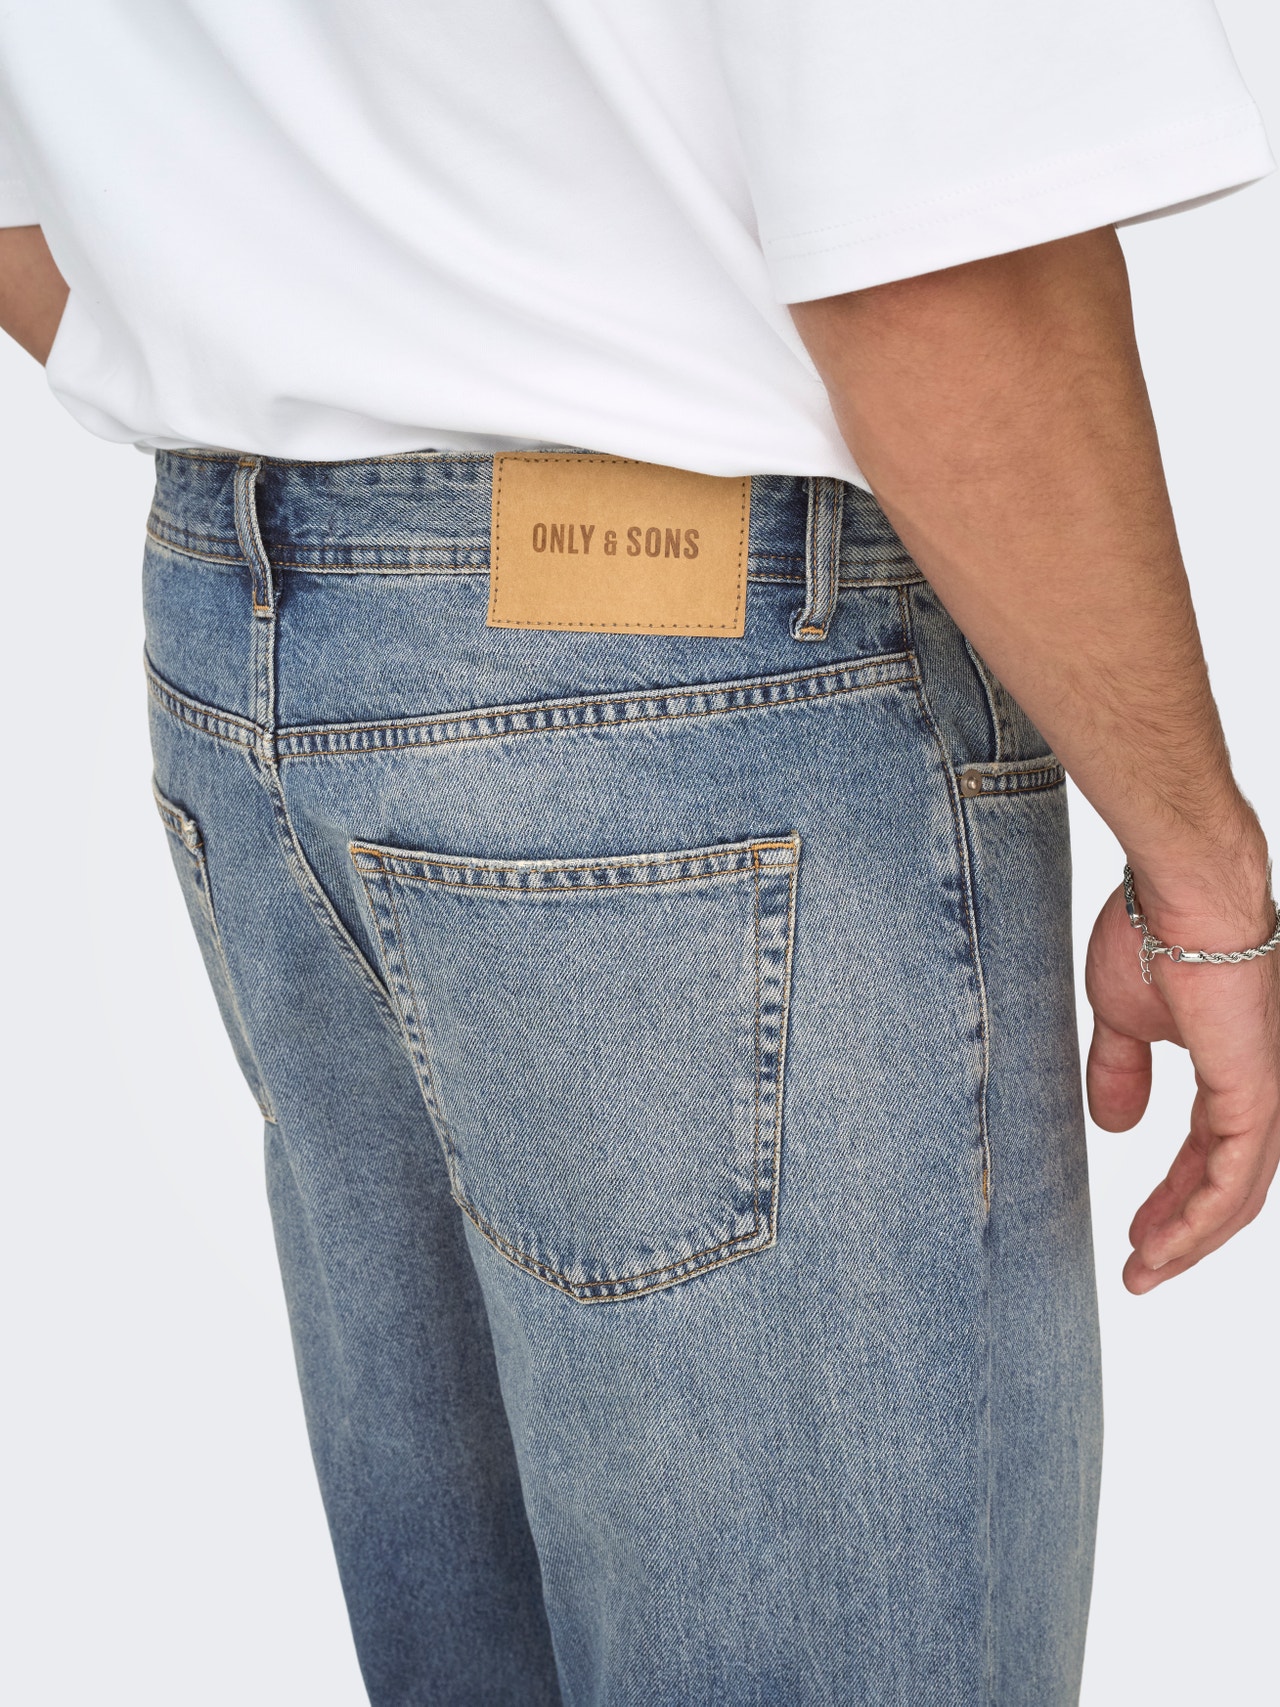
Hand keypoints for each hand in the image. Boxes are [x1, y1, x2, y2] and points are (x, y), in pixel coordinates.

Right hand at [1085, 880, 1279, 1292]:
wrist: (1180, 894)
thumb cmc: (1151, 933)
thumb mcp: (1123, 1018)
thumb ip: (1122, 1071)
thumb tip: (1115, 1125)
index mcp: (1234, 1069)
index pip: (1210, 1154)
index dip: (1175, 1199)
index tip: (1136, 1234)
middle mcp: (1263, 1089)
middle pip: (1229, 1187)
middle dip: (1183, 1234)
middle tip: (1141, 1269)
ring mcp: (1267, 1094)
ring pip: (1236, 1196)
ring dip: (1188, 1241)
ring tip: (1144, 1270)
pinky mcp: (1259, 1095)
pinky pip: (1232, 1182)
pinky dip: (1198, 1222)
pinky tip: (1163, 1246)